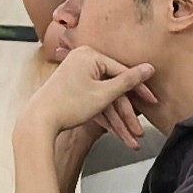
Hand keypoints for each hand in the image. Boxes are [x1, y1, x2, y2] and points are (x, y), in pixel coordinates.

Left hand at [36, 7, 144, 141]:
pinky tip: (115, 132)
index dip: (140, 90)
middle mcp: (81, 59)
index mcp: (89, 55)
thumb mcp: (104, 94)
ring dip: (118, 120)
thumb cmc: (68, 105)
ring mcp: (76, 73)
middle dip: (127, 114)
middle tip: (139, 128)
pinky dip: (103, 116)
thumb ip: (128, 81)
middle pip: (113, 87)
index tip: (153, 101)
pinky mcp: (72, 87)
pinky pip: (93, 100)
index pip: (123, 71)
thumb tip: (148, 68)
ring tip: (129, 138)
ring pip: (104, 97)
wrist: (39, 121)